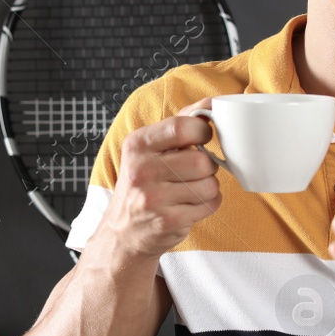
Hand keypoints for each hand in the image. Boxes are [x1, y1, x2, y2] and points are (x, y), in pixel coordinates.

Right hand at [99, 98, 221, 260]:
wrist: (122, 233)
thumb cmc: (142, 185)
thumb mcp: (148, 150)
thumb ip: (179, 124)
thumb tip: (211, 102)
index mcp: (137, 145)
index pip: (182, 127)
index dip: (202, 131)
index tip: (202, 138)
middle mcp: (141, 170)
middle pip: (202, 160)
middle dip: (206, 166)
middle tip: (192, 172)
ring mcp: (154, 198)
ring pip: (210, 184)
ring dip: (207, 187)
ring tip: (189, 190)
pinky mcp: (169, 221)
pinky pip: (210, 204)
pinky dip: (207, 204)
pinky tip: (189, 205)